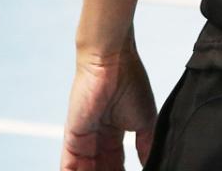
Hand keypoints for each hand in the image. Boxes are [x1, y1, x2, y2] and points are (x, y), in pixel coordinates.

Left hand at [61, 43, 156, 169]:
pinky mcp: (72, 138)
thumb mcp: (145, 120)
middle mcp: (96, 138)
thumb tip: (151, 164)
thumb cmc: (130, 82)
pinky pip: (70, 166)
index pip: (116, 165)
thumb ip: (145, 145)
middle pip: (100, 170)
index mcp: (113, 133)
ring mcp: (83, 139)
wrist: (112, 61)